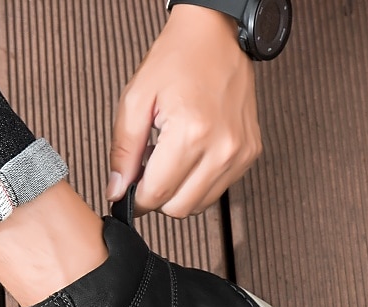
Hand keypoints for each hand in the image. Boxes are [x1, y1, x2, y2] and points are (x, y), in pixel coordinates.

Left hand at [107, 5, 261, 216]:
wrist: (216, 37)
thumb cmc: (177, 60)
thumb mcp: (136, 100)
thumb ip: (123, 150)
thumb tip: (117, 189)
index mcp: (191, 133)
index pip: (158, 194)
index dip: (138, 200)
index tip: (129, 192)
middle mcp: (222, 148)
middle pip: (180, 208)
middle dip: (159, 198)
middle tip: (150, 173)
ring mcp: (240, 154)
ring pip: (201, 204)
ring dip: (181, 192)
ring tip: (172, 160)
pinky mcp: (250, 155)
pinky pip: (219, 189)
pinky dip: (201, 182)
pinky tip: (193, 156)